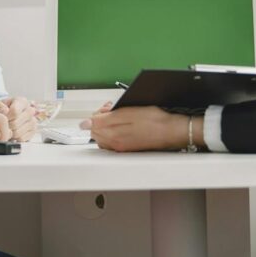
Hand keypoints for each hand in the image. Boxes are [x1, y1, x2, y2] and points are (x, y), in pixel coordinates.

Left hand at [0, 96, 36, 141]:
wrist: (5, 117)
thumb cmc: (0, 111)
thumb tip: (5, 111)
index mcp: (22, 101)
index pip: (14, 111)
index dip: (5, 117)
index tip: (2, 117)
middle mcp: (30, 110)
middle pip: (15, 123)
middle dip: (6, 126)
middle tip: (3, 125)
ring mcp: (33, 122)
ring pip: (18, 132)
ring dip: (9, 133)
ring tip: (6, 129)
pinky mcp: (32, 132)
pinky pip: (21, 139)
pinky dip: (14, 138)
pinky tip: (12, 133)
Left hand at [80, 104, 199, 151]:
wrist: (171, 131)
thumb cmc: (154, 120)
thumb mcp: (128, 112)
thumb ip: (104, 118)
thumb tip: (84, 123)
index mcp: (112, 133)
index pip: (91, 123)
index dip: (97, 112)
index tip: (107, 108)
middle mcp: (114, 143)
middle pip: (95, 130)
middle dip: (101, 118)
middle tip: (113, 110)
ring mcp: (120, 147)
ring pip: (103, 135)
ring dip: (106, 125)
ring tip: (118, 117)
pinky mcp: (126, 148)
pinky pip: (111, 141)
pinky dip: (113, 131)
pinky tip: (122, 126)